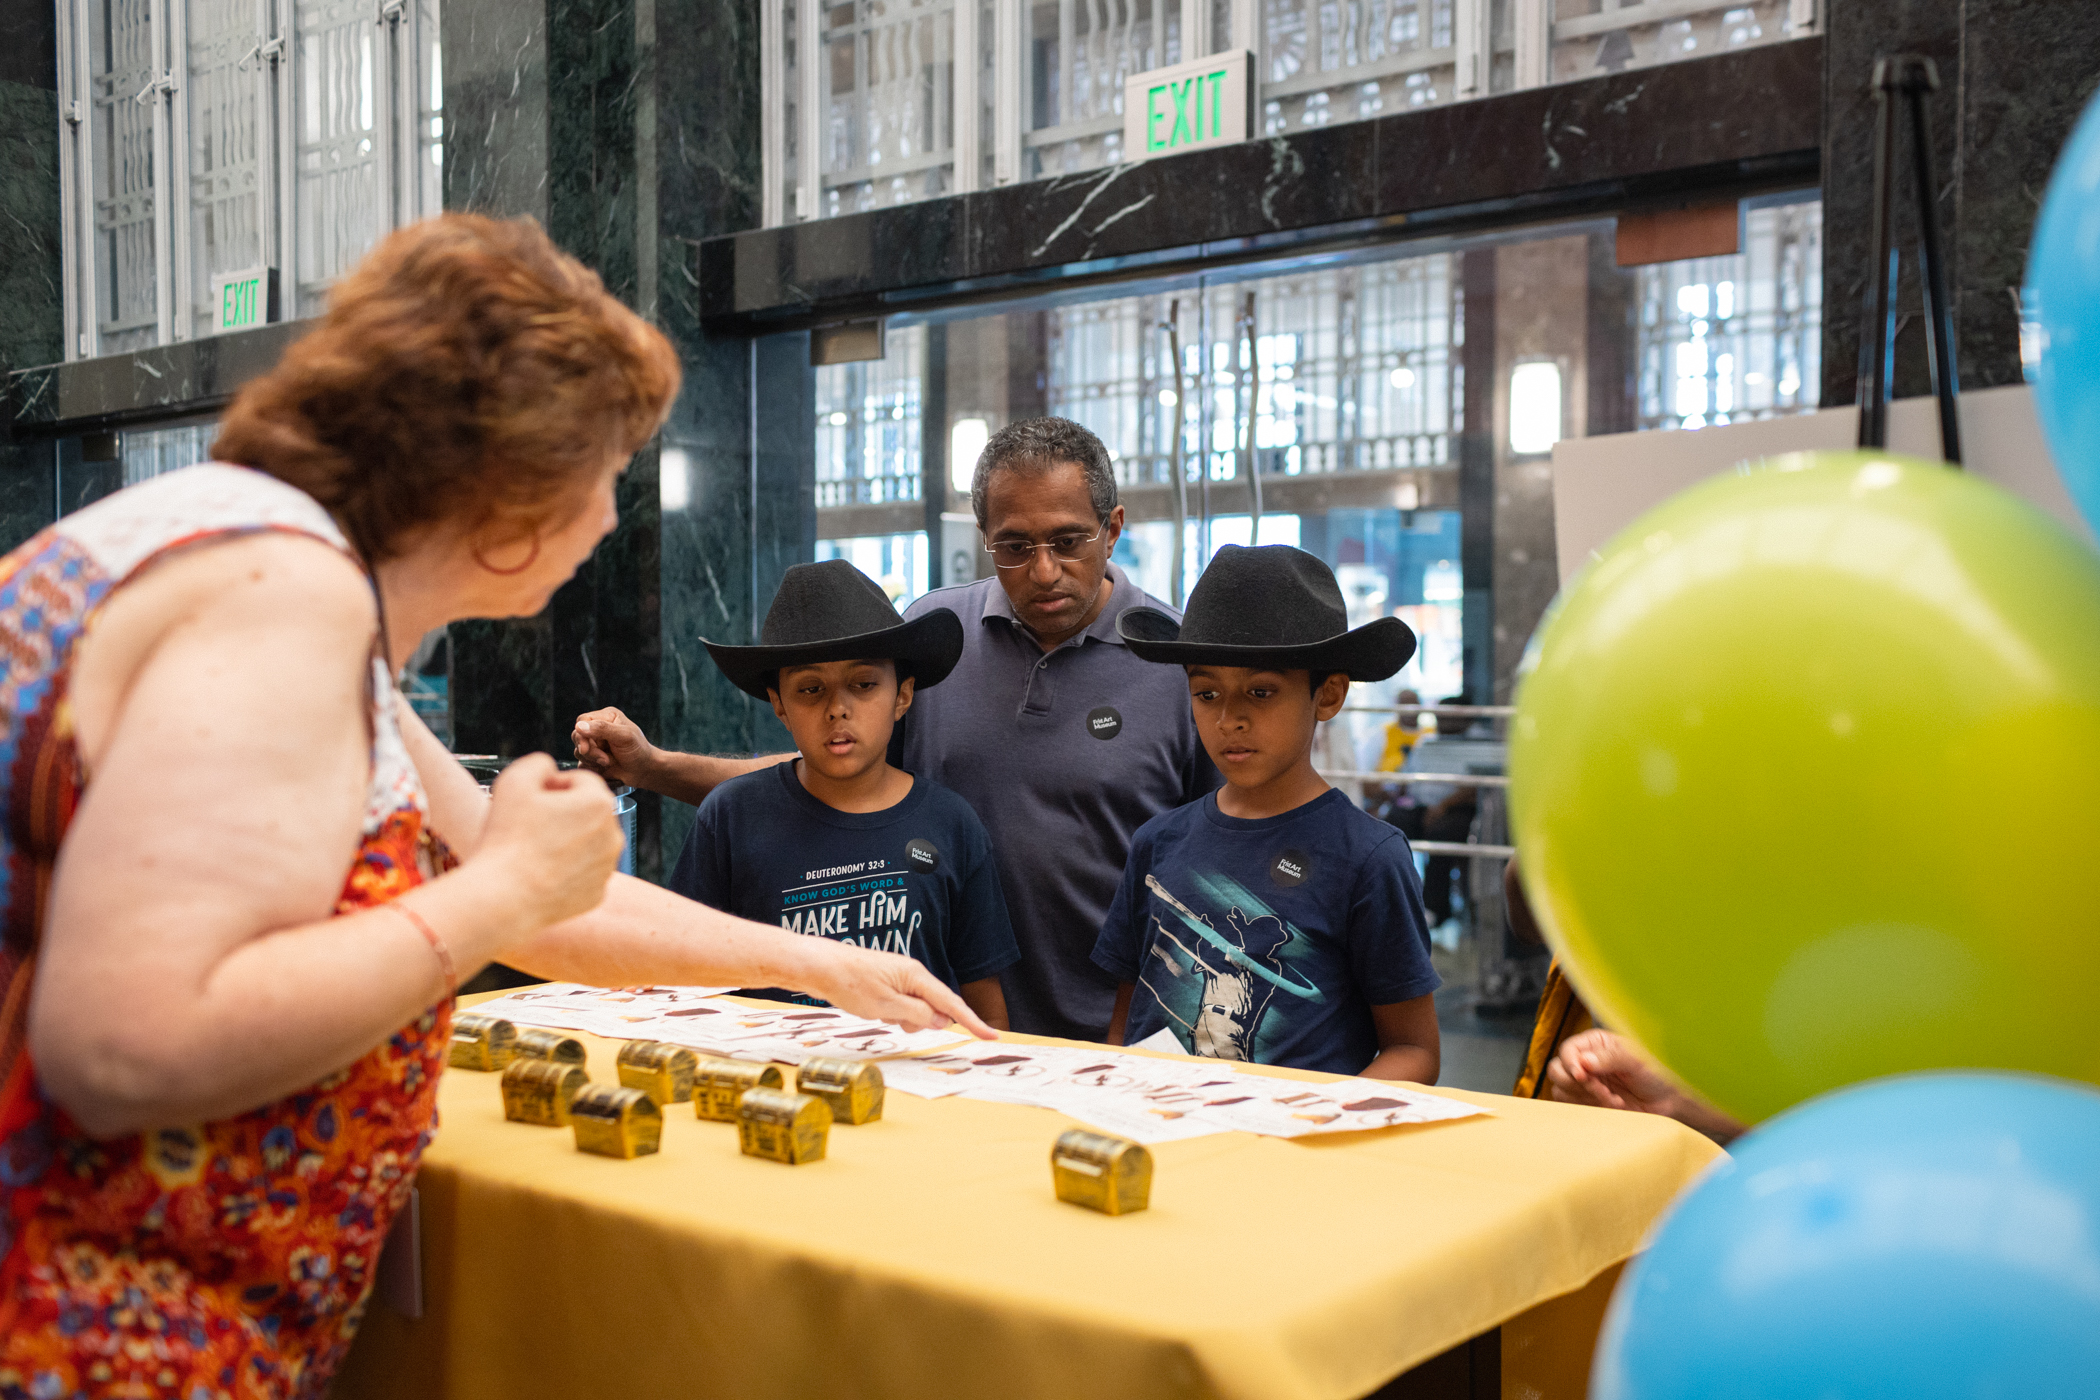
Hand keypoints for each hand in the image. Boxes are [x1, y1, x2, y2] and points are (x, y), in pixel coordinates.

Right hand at [472, 754, 623, 926]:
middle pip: (586, 811)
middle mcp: (614, 834)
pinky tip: (540, 873)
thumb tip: (551, 770)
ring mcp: (607, 867)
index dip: (551, 785)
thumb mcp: (515, 780)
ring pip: (586, 842)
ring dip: (566, 840)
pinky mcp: (597, 894)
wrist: (503, 899)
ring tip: (533, 849)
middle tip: (529, 824)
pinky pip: (582, 872)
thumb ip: (539, 763)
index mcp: (600, 802)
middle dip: (563, 812)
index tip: (530, 800)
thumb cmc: (508, 837)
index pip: (579, 780)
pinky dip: (565, 869)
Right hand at [572, 707, 655, 787]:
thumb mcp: (624, 736)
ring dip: (592, 760)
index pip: (582, 721)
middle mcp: (598, 729)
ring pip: (578, 751)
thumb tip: (579, 726)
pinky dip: (592, 767)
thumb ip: (602, 729)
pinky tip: (605, 768)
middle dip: (589, 751)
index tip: (586, 748)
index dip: (581, 734)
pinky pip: (582, 763)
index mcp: (607, 717)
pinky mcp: (593, 758)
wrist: (644, 771)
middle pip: (577, 737)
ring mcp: (595, 744)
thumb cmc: (639, 751)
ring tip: (608, 762)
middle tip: (605, 759)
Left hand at [797, 943, 998, 1039]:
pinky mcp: (885, 982)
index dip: (973, 1022)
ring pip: (915, 1009)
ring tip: (876, 1012)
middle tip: (892, 1019)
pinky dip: (892, 1013)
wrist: (818, 966)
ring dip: (903, 1019)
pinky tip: (871, 1008)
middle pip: (934, 1007)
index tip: (992, 1036)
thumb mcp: (886, 1006)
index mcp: (916, 976)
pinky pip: (900, 1004)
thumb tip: (941, 1020)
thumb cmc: (850, 983)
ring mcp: (898, 977)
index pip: (952, 1003)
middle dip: (922, 1022)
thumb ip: (918, 1014)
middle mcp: (911, 974)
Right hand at [1545, 1029, 1746, 1143]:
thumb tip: (1583, 1061)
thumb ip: (1609, 1058)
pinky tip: (1612, 1107)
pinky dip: (1589, 1108)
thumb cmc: (1658, 1072)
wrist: (1671, 1100)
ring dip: (1586, 1097)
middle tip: (1601, 1090)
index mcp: (1595, 1043)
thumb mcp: (1636, 1060)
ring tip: (1613, 1100)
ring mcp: (1585, 1083)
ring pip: (1561, 1090)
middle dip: (1578, 1083)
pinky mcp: (1588, 1102)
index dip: (1571, 1063)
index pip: (1567, 1050)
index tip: (1583, 1075)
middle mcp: (1586, 1061)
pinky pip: (1572, 1106)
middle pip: (1557, 1070)